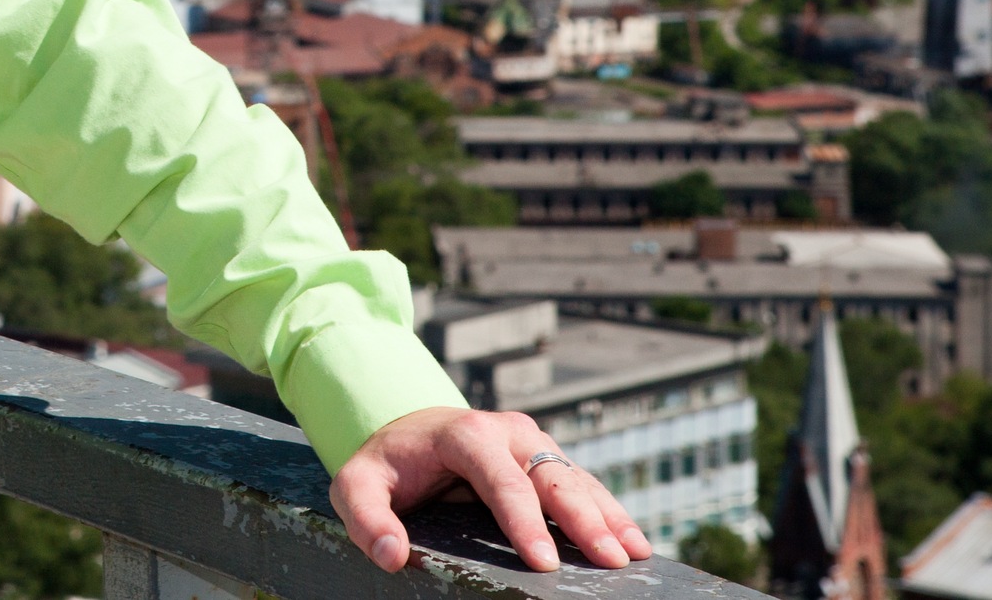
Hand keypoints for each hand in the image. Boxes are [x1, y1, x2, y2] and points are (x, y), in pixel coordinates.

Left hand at [329, 406, 653, 573]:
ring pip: (575, 479)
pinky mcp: (544, 457)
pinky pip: (581, 484)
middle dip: (583, 520)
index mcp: (464, 435)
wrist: (405, 428)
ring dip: (607, 516)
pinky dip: (609, 511)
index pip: (501, 481)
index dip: (524, 522)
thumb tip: (391, 556)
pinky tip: (633, 541)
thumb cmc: (385, 463)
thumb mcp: (357, 485)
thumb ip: (367, 518)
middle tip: (610, 561)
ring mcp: (531, 442)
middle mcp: (506, 432)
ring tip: (634, 554)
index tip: (544, 562)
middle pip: (550, 477)